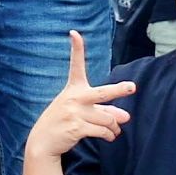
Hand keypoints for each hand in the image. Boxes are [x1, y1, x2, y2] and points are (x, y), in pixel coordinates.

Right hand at [25, 31, 135, 165]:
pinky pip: (102, 130)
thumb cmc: (63, 121)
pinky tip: (110, 136)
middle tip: (132, 87)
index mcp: (73, 89)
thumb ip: (103, 111)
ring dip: (115, 127)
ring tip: (115, 131)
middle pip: (102, 93)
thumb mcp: (80, 111)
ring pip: (107, 119)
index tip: (74, 33)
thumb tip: (126, 117)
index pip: (76, 65)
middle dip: (118, 90)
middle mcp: (74, 98)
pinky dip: (109, 135)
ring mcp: (75, 113)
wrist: (43, 141)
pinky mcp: (76, 127)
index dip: (76, 49)